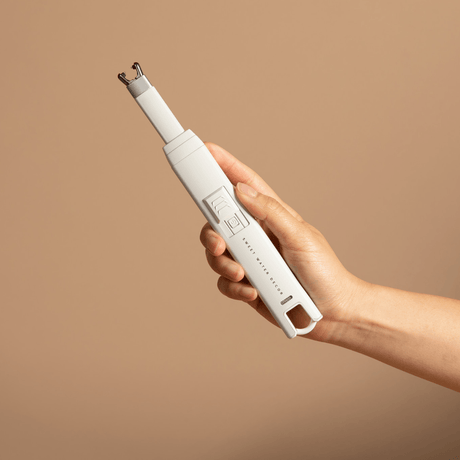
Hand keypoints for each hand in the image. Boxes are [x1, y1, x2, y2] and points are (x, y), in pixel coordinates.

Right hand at [199, 142, 364, 341]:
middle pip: (218, 222)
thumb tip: (240, 190)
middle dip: (212, 232)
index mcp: (270, 215)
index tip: (205, 151)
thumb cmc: (323, 270)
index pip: (243, 185)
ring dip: (223, 264)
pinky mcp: (245, 284)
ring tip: (242, 274)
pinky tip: (252, 291)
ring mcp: (249, 260)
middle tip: (219, 242)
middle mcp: (255, 235)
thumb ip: (270, 211)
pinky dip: (234, 287)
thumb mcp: (300, 235)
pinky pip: (225, 282)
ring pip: (216, 254)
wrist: (331, 312)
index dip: (224, 166)